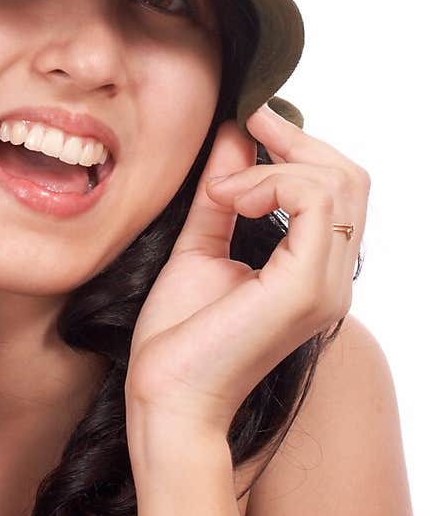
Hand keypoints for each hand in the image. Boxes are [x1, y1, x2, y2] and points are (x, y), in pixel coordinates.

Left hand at [124, 103, 368, 435]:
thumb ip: (223, 193)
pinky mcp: (306, 289)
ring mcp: (326, 286)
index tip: (249, 117)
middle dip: (296, 140)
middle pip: (350, 177)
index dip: (299, 143)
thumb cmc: (179, 337)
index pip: (340, 188)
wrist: (165, 399)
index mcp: (315, 272)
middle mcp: (333, 279)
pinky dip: (269, 182)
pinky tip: (229, 199)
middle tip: (246, 124)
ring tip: (226, 189)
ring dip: (274, 165)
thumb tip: (235, 132)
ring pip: (338, 183)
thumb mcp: (201, 244)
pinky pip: (315, 203)